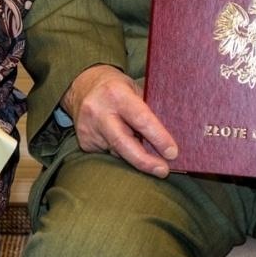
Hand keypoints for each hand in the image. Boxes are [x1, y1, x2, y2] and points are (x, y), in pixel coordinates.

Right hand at [63, 64, 178, 176]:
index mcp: (117, 94)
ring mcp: (89, 129)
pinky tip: (125, 145)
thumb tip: (173, 133)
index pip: (141, 119)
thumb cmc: (116, 87)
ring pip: (118, 152)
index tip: (172, 153)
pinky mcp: (84, 142)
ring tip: (148, 156)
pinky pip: (108, 154)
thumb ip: (148, 109)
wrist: (82, 86)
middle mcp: (99, 112)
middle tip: (163, 170)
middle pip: (124, 144)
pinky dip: (122, 153)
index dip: (158, 138)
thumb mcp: (134, 88)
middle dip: (146, 161)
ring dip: (135, 156)